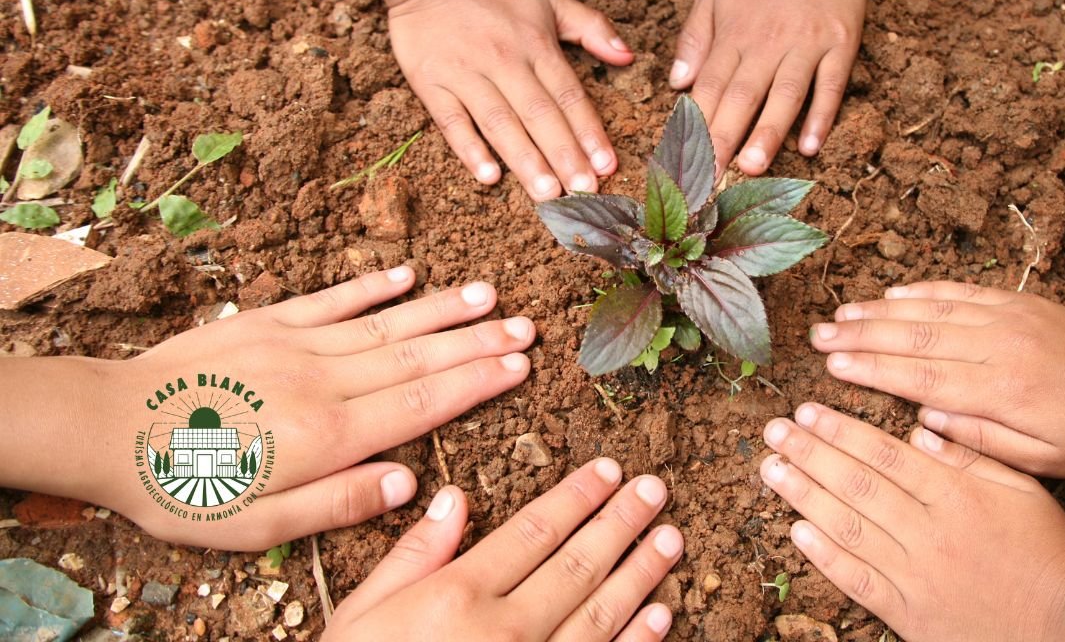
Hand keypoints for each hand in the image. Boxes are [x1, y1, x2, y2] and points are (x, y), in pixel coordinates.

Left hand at [105, 267, 533, 548]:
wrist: (109, 428)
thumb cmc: (187, 489)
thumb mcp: (260, 526)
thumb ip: (339, 503)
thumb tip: (410, 482)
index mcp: (330, 436)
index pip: (423, 404)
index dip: (477, 381)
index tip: (519, 364)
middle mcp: (325, 382)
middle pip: (417, 359)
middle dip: (477, 341)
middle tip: (527, 326)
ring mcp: (297, 345)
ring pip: (385, 325)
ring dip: (441, 310)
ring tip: (489, 294)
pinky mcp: (266, 323)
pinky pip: (331, 301)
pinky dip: (372, 287)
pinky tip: (407, 275)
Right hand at [325, 459, 681, 640]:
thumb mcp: (362, 615)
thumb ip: (413, 556)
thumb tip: (453, 499)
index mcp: (457, 597)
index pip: (533, 532)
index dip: (575, 497)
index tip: (608, 470)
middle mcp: (504, 631)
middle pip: (577, 564)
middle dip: (621, 522)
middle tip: (655, 489)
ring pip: (599, 613)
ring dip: (641, 573)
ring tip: (671, 538)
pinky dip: (636, 641)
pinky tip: (660, 614)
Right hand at [388, 0, 633, 200]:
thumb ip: (592, 26)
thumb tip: (628, 55)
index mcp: (537, 45)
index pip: (569, 96)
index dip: (589, 132)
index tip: (607, 166)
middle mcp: (505, 61)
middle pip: (540, 115)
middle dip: (564, 156)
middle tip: (583, 192)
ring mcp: (466, 74)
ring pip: (501, 123)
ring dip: (525, 160)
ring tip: (547, 193)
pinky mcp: (431, 83)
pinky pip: (452, 121)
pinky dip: (469, 149)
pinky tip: (489, 176)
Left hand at [670, 0, 864, 174]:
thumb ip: (694, 38)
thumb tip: (678, 84)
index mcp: (733, 36)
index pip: (710, 88)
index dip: (696, 126)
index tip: (685, 162)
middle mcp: (767, 45)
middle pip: (742, 98)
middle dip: (724, 140)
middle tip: (712, 180)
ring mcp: (806, 45)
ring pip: (785, 96)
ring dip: (768, 133)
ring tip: (753, 167)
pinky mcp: (840, 43)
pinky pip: (831, 84)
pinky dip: (822, 115)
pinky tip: (812, 145)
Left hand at [759, 403, 1064, 640]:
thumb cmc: (1047, 551)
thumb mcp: (1021, 489)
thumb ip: (970, 455)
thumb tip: (921, 428)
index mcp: (956, 495)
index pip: (884, 454)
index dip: (841, 430)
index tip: (808, 411)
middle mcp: (929, 531)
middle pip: (857, 484)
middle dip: (810, 453)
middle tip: (775, 430)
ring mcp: (916, 574)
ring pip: (849, 526)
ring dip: (804, 495)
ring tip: (772, 469)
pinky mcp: (909, 613)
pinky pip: (858, 580)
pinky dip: (824, 555)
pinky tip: (798, 530)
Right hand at [811, 281, 1064, 477]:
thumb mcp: (1040, 460)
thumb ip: (980, 441)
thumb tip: (924, 420)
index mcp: (1000, 390)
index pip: (920, 377)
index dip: (871, 369)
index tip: (832, 366)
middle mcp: (998, 346)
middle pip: (915, 336)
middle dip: (861, 336)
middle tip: (818, 337)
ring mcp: (1007, 317)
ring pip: (931, 309)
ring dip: (881, 311)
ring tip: (840, 315)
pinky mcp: (1017, 302)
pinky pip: (960, 292)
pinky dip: (922, 291)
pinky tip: (891, 294)